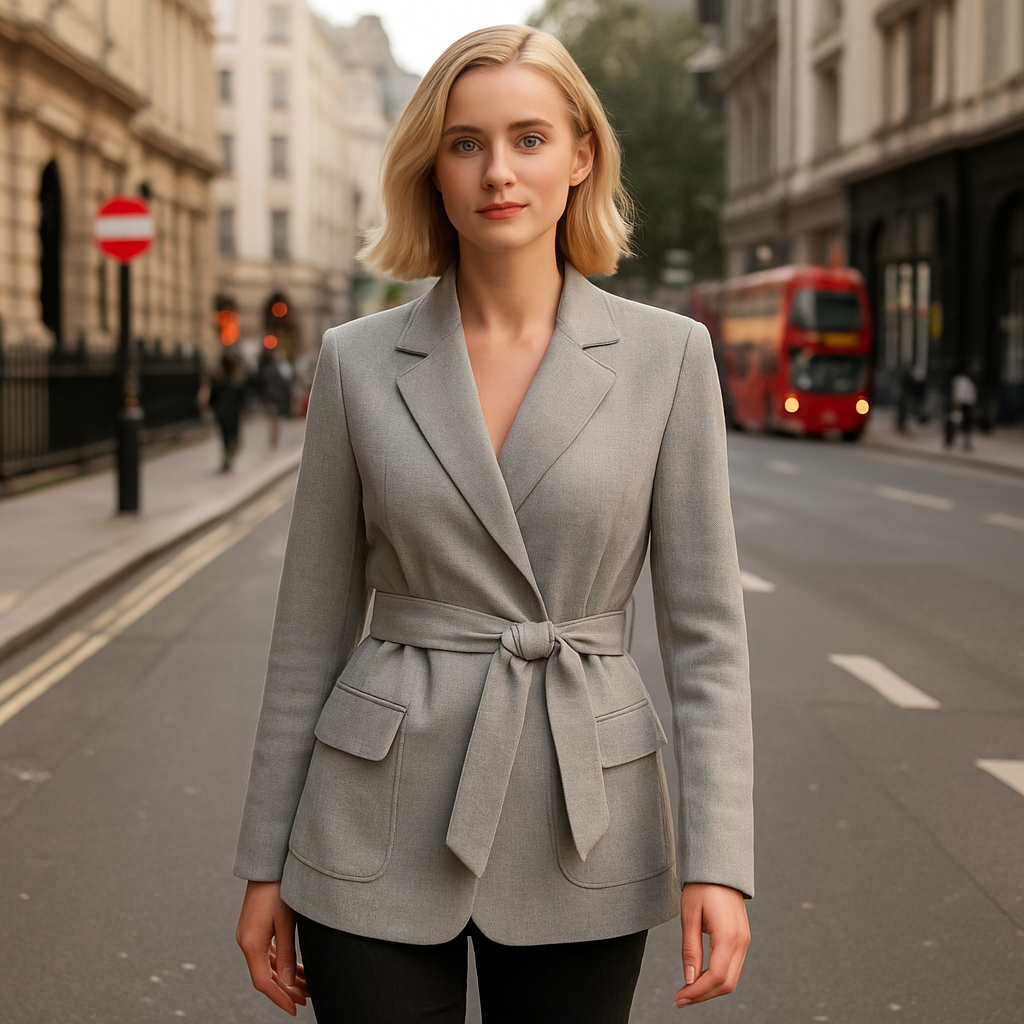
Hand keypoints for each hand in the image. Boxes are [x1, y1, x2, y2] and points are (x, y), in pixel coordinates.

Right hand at [236, 880, 308, 1015]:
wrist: (267, 864)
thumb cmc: (278, 889)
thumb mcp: (286, 922)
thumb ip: (286, 954)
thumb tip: (286, 983)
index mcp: (251, 943)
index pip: (263, 982)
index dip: (279, 998)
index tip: (295, 1009)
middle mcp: (246, 942)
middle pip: (265, 975)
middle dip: (286, 989)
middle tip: (307, 998)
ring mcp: (249, 935)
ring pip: (267, 965)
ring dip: (285, 977)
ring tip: (306, 986)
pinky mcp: (254, 928)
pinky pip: (267, 953)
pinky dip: (281, 963)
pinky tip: (295, 969)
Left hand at [674, 883, 749, 1007]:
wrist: (719, 867)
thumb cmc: (702, 886)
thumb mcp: (689, 915)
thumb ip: (690, 950)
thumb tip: (689, 980)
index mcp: (728, 936)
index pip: (716, 977)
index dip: (697, 992)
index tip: (678, 998)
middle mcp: (741, 942)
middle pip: (726, 984)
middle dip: (703, 995)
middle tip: (680, 999)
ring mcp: (744, 941)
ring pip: (731, 978)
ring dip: (710, 988)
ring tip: (687, 990)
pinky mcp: (742, 938)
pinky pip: (732, 966)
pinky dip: (717, 977)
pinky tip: (700, 977)